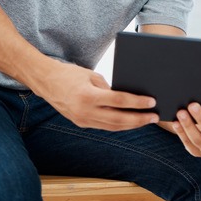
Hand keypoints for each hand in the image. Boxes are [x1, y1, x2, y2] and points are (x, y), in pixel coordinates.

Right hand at [34, 61, 158, 130]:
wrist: (46, 82)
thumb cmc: (70, 74)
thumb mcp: (92, 75)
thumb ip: (109, 88)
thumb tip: (128, 98)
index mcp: (88, 96)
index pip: (119, 101)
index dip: (137, 102)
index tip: (151, 102)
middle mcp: (85, 111)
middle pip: (118, 119)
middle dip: (139, 119)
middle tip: (155, 117)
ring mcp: (82, 120)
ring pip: (112, 126)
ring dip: (131, 125)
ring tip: (146, 120)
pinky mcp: (81, 123)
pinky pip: (104, 126)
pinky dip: (119, 125)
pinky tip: (131, 122)